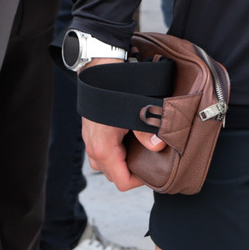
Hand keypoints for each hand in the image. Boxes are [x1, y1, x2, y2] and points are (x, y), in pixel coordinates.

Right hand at [77, 58, 164, 192]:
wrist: (100, 68)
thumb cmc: (116, 90)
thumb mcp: (136, 111)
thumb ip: (147, 132)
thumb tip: (158, 146)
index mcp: (103, 148)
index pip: (122, 181)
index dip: (140, 181)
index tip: (153, 172)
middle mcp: (93, 148)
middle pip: (113, 176)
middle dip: (131, 173)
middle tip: (149, 162)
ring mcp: (89, 140)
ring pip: (105, 165)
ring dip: (120, 164)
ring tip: (138, 153)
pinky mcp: (91, 132)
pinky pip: (101, 153)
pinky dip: (114, 153)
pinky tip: (128, 142)